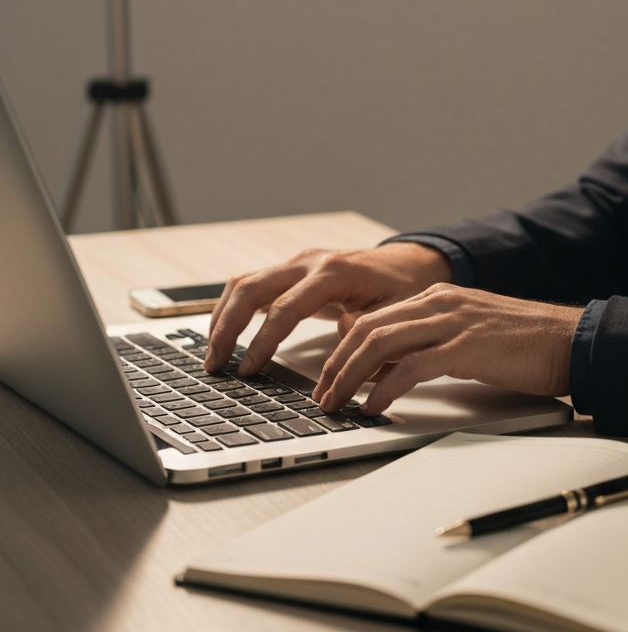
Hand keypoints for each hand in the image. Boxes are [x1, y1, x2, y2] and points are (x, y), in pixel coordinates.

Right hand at [205, 243, 451, 373]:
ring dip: (223, 317)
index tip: (248, 370)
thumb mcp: (396, 311)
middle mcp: (309, 262)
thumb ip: (368, 327)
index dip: (263, 341)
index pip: (285, 308)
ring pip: (245, 283)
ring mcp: (298, 263)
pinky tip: (226, 335)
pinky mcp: (293, 271)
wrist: (409, 263)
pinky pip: (253, 285)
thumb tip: (341, 337)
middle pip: (251, 288)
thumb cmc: (404, 288)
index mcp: (334, 272)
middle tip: (215, 365)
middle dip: (227, 327)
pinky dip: (234, 308)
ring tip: (214, 354)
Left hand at [312, 284, 583, 415]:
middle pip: (367, 328)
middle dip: (336, 365)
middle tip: (322, 396)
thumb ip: (429, 342)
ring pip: (381, 343)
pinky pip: (413, 366)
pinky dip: (386, 388)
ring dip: (350, 376)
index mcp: (439, 297)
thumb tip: (388, 366)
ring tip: (336, 403)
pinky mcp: (467, 347)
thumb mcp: (467, 335)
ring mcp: (453, 322)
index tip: (329, 378)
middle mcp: (440, 303)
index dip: (343, 350)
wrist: (571, 340)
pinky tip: (375, 406)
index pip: (373, 318)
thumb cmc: (524, 344)